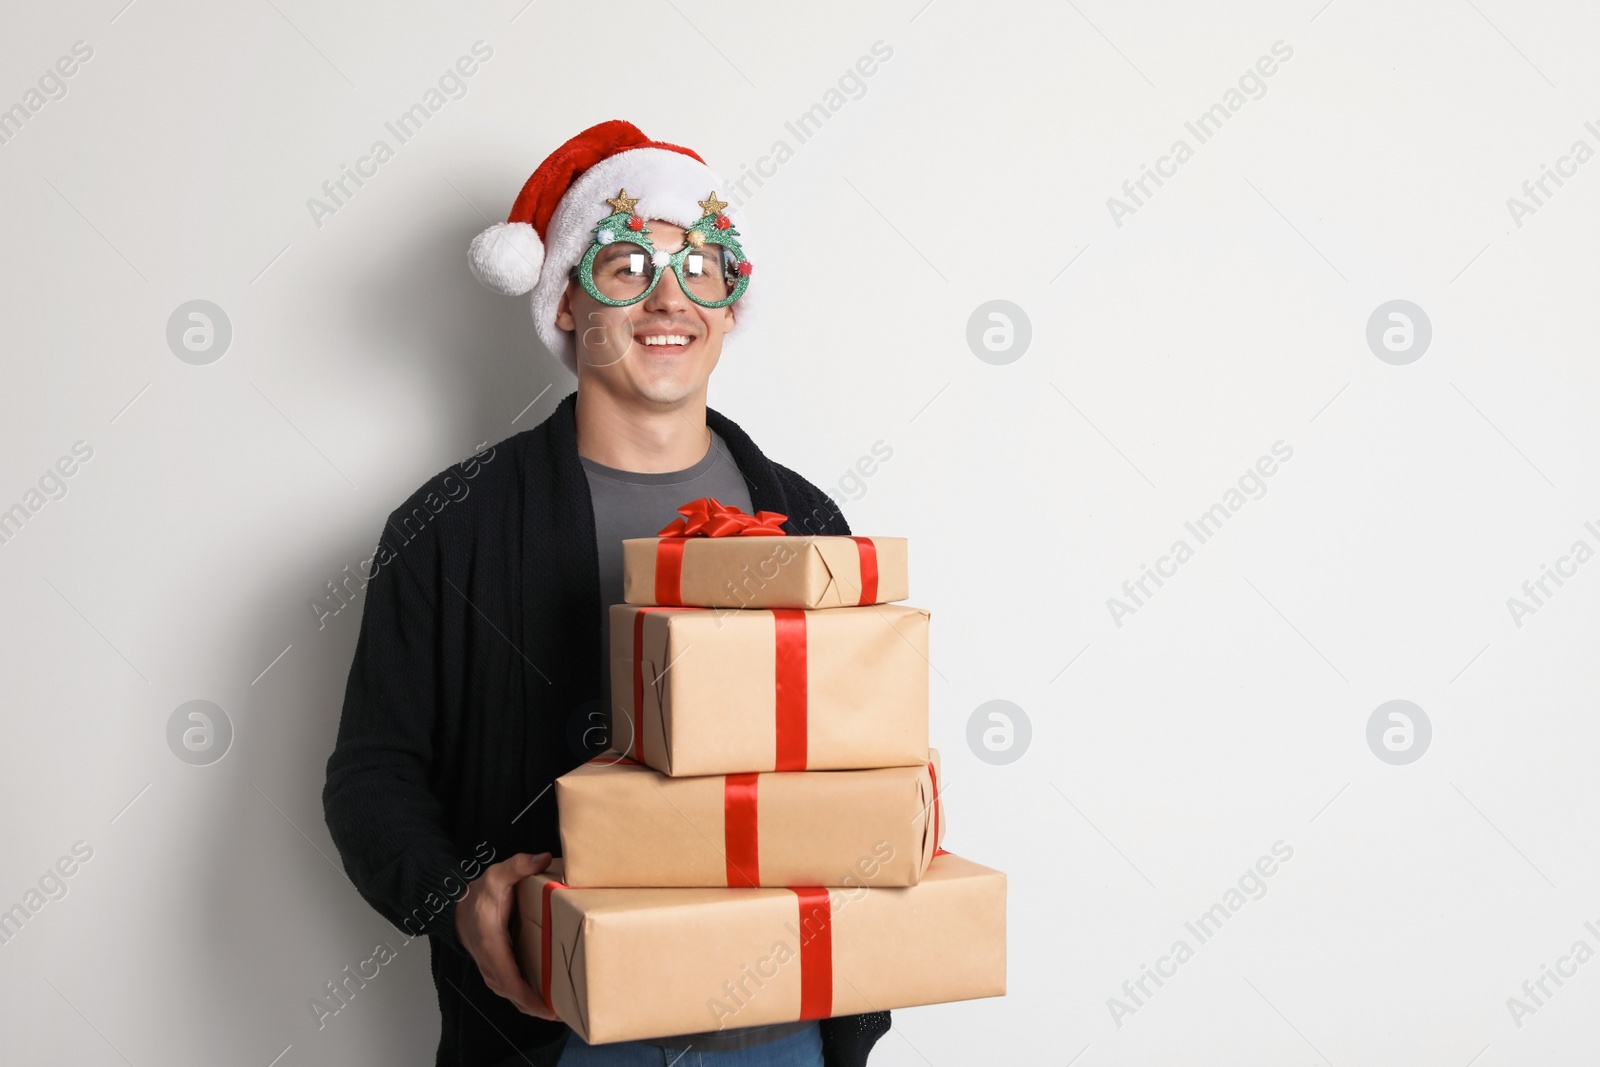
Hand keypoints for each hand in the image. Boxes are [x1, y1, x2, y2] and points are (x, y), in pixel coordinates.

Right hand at [455, 851, 559, 1019]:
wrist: (457, 907)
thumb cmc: (478, 895)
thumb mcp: (496, 875)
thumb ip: (519, 865)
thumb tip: (543, 858)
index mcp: (492, 945)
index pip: (510, 979)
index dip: (528, 997)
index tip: (547, 1007)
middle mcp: (490, 963)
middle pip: (513, 994)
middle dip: (535, 1007)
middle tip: (562, 1012)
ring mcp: (491, 969)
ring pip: (511, 995)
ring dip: (531, 1005)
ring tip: (557, 1010)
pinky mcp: (495, 969)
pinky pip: (510, 989)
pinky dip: (525, 998)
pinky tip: (542, 1000)